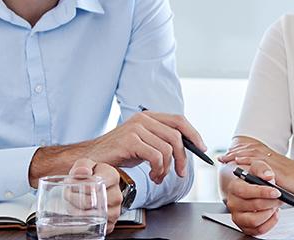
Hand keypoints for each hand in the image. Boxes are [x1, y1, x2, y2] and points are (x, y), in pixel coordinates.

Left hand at [69, 158, 122, 232]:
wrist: (97, 187)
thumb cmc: (91, 176)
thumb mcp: (86, 164)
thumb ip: (82, 165)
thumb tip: (82, 172)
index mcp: (112, 177)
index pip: (94, 184)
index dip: (78, 186)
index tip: (70, 185)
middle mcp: (116, 195)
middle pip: (90, 202)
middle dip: (74, 199)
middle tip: (68, 195)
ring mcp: (115, 210)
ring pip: (92, 216)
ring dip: (77, 212)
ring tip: (73, 205)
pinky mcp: (111, 223)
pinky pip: (96, 227)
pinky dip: (85, 223)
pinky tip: (80, 214)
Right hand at [84, 111, 206, 183]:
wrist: (92, 159)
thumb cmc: (118, 153)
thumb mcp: (143, 144)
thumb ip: (161, 141)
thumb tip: (186, 149)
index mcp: (149, 117)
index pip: (179, 120)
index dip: (193, 134)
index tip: (202, 149)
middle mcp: (143, 119)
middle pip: (176, 137)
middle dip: (183, 158)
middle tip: (180, 173)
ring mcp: (136, 128)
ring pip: (167, 149)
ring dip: (167, 169)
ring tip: (159, 177)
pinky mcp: (130, 140)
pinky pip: (156, 157)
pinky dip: (158, 170)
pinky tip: (152, 176)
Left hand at [220, 138, 293, 201]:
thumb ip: (282, 182)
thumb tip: (273, 186)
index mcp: (282, 163)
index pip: (260, 153)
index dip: (246, 152)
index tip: (234, 154)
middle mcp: (279, 161)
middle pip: (254, 152)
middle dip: (238, 152)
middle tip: (224, 155)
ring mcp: (280, 166)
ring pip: (255, 156)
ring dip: (239, 156)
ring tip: (227, 158)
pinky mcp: (281, 175)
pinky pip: (262, 167)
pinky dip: (249, 164)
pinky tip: (240, 165)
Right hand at [220, 160, 283, 236]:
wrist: (256, 192)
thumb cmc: (256, 180)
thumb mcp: (258, 168)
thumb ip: (262, 168)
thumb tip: (268, 176)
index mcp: (234, 187)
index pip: (245, 191)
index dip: (262, 192)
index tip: (276, 192)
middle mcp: (233, 203)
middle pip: (253, 206)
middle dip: (271, 202)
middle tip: (280, 198)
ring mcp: (238, 217)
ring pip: (255, 221)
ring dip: (270, 213)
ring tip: (274, 205)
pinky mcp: (245, 227)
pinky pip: (259, 230)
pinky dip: (270, 222)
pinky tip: (272, 213)